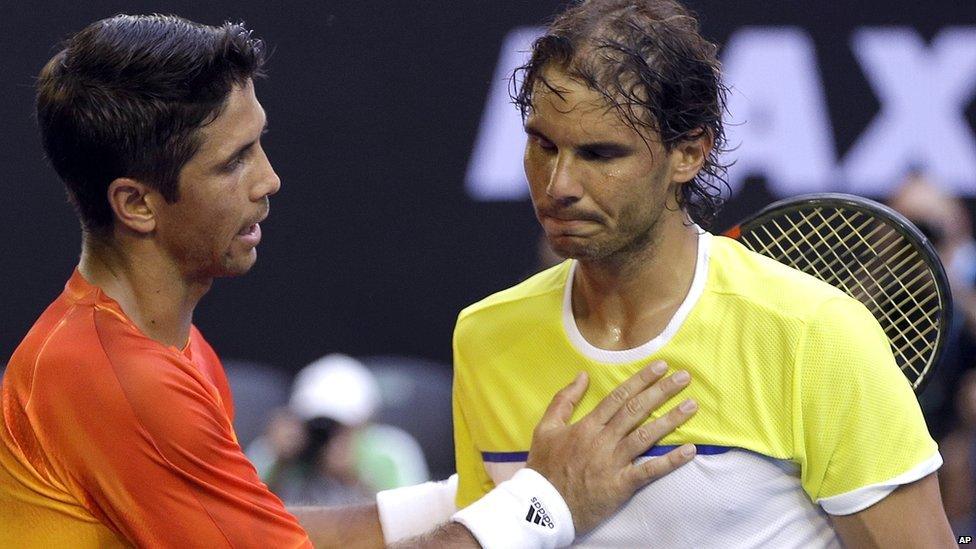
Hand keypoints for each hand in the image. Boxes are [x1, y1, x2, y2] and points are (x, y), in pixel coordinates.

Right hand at [525, 361, 696, 534]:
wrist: (543, 507)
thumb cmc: (544, 467)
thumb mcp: (545, 428)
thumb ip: (563, 400)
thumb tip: (581, 375)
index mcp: (586, 425)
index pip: (619, 397)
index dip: (641, 380)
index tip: (660, 367)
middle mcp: (603, 440)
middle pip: (636, 410)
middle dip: (661, 391)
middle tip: (683, 377)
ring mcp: (613, 462)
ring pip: (646, 436)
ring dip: (671, 419)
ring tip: (691, 405)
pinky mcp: (621, 485)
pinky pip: (649, 471)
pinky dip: (670, 461)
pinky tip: (689, 450)